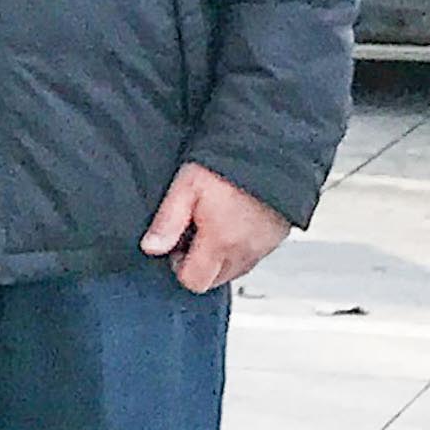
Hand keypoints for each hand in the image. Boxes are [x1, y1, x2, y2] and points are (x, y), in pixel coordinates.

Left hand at [142, 164, 290, 295]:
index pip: (195, 281)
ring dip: (221, 256)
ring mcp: (264, 245)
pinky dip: (241, 247)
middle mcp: (246, 250)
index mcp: (221, 242)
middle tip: (193, 233)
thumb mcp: (187, 186)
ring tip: (214, 224)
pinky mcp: (277, 237)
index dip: (179, 266)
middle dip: (199, 264)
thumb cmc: (228, 164)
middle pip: (215, 279)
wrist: (271, 148)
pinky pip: (254, 255)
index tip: (176, 245)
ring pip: (235, 269)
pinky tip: (234, 222)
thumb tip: (152, 248)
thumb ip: (168, 221)